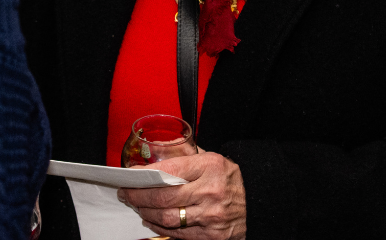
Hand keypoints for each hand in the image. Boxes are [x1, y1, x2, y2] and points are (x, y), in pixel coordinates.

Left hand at [117, 151, 245, 238]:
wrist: (259, 201)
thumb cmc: (231, 177)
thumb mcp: (212, 158)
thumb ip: (186, 156)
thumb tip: (156, 154)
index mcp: (209, 167)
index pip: (169, 171)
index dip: (145, 175)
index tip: (131, 175)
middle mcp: (210, 191)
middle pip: (164, 197)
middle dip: (139, 195)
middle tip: (126, 192)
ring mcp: (211, 215)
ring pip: (169, 217)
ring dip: (146, 212)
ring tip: (136, 205)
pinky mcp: (212, 235)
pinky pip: (180, 234)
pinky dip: (160, 227)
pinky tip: (151, 219)